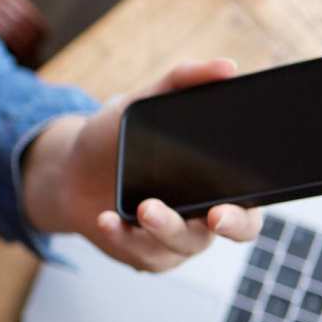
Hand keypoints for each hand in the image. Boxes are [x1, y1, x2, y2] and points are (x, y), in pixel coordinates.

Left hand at [23, 59, 262, 271]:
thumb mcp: (142, 102)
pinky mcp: (143, 252)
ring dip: (165, 228)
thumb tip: (226, 66)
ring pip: (183, 245)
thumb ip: (182, 80)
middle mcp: (204, 214)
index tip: (230, 204)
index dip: (250, 207)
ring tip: (143, 208)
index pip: (253, 199)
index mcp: (218, 180)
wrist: (68, 169)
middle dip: (227, 225)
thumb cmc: (115, 137)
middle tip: (213, 215)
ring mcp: (174, 238)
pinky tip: (106, 220)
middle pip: (235, 230)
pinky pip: (142, 254)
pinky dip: (123, 237)